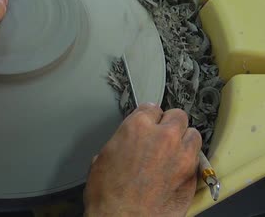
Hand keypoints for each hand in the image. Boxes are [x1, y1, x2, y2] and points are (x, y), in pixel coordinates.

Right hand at [84, 104, 201, 216]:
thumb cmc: (108, 194)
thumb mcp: (103, 158)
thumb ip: (121, 143)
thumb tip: (124, 146)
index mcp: (137, 127)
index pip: (151, 107)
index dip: (148, 116)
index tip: (148, 122)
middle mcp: (163, 136)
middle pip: (177, 116)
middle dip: (170, 124)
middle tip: (162, 134)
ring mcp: (181, 155)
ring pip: (193, 134)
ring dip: (184, 140)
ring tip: (174, 150)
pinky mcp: (193, 174)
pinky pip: (197, 158)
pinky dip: (189, 160)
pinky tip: (178, 168)